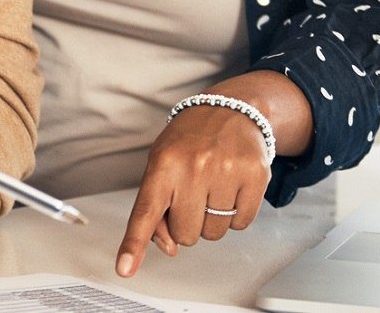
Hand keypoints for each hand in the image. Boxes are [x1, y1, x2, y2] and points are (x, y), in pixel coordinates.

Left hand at [115, 104, 269, 276]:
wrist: (230, 110)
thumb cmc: (190, 140)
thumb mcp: (161, 164)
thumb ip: (157, 207)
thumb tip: (169, 247)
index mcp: (163, 164)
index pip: (146, 212)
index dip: (134, 244)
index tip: (124, 268)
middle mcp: (193, 167)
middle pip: (185, 234)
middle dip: (187, 223)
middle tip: (192, 195)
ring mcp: (226, 171)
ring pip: (214, 233)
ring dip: (212, 219)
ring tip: (212, 187)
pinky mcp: (255, 176)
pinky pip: (241, 223)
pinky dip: (236, 214)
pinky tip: (231, 189)